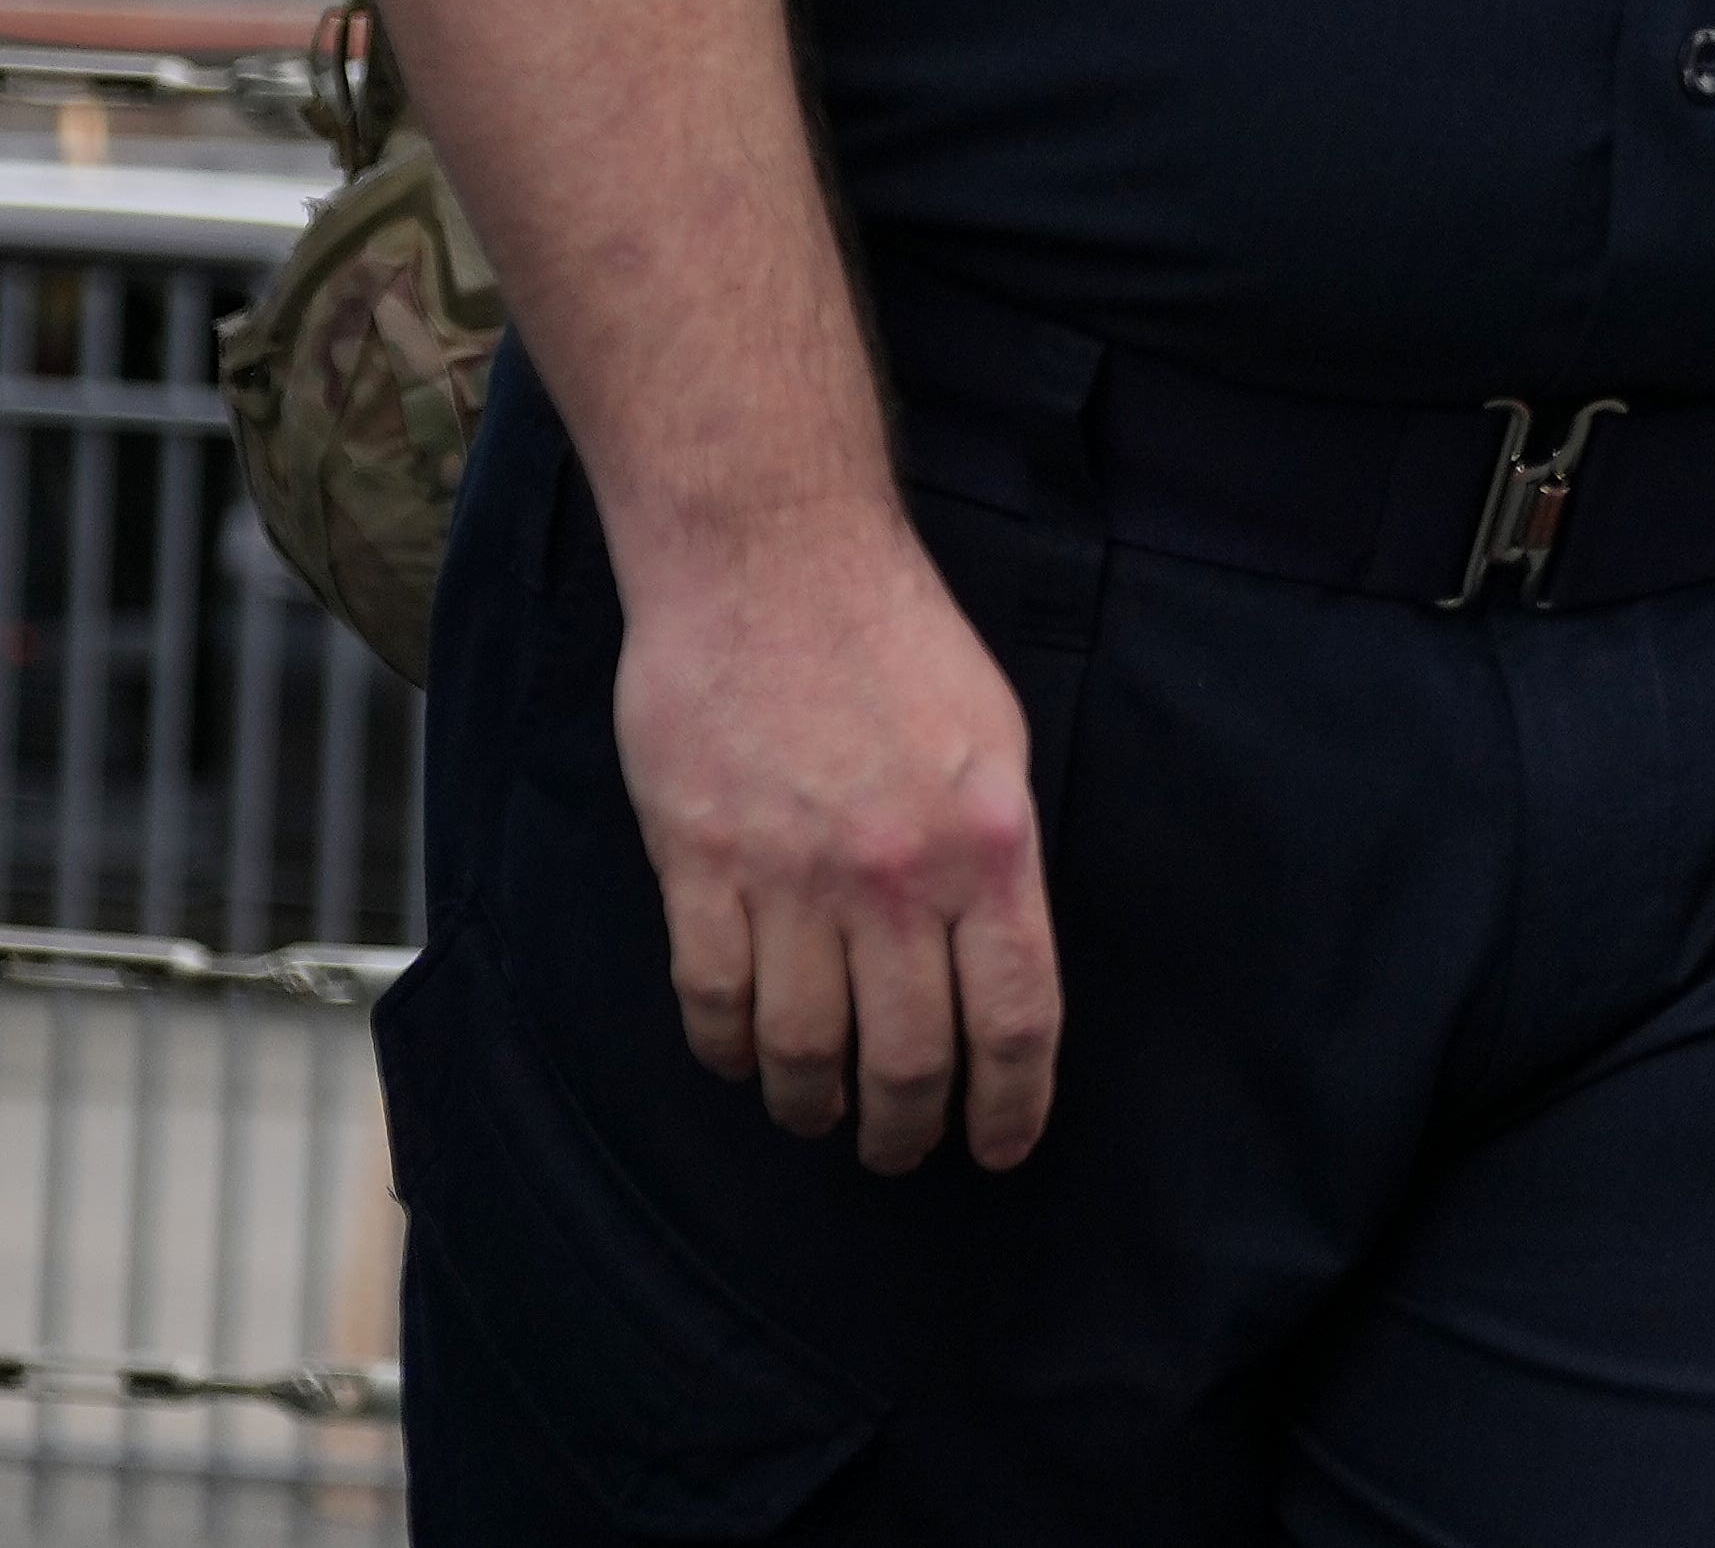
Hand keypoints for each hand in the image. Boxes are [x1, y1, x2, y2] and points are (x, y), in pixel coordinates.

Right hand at [613, 511, 1057, 1173]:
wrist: (771, 562)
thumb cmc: (894, 639)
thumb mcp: (994, 741)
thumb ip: (993, 856)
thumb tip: (990, 960)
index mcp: (991, 844)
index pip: (1016, 1017)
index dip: (1011, 1105)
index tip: (1000, 1146)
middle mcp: (897, 875)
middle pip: (908, 1057)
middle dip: (906, 1128)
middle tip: (898, 1152)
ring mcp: (790, 875)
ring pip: (803, 1046)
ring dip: (813, 1105)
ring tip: (820, 1118)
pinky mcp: (698, 863)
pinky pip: (711, 998)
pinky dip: (726, 1052)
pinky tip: (741, 1062)